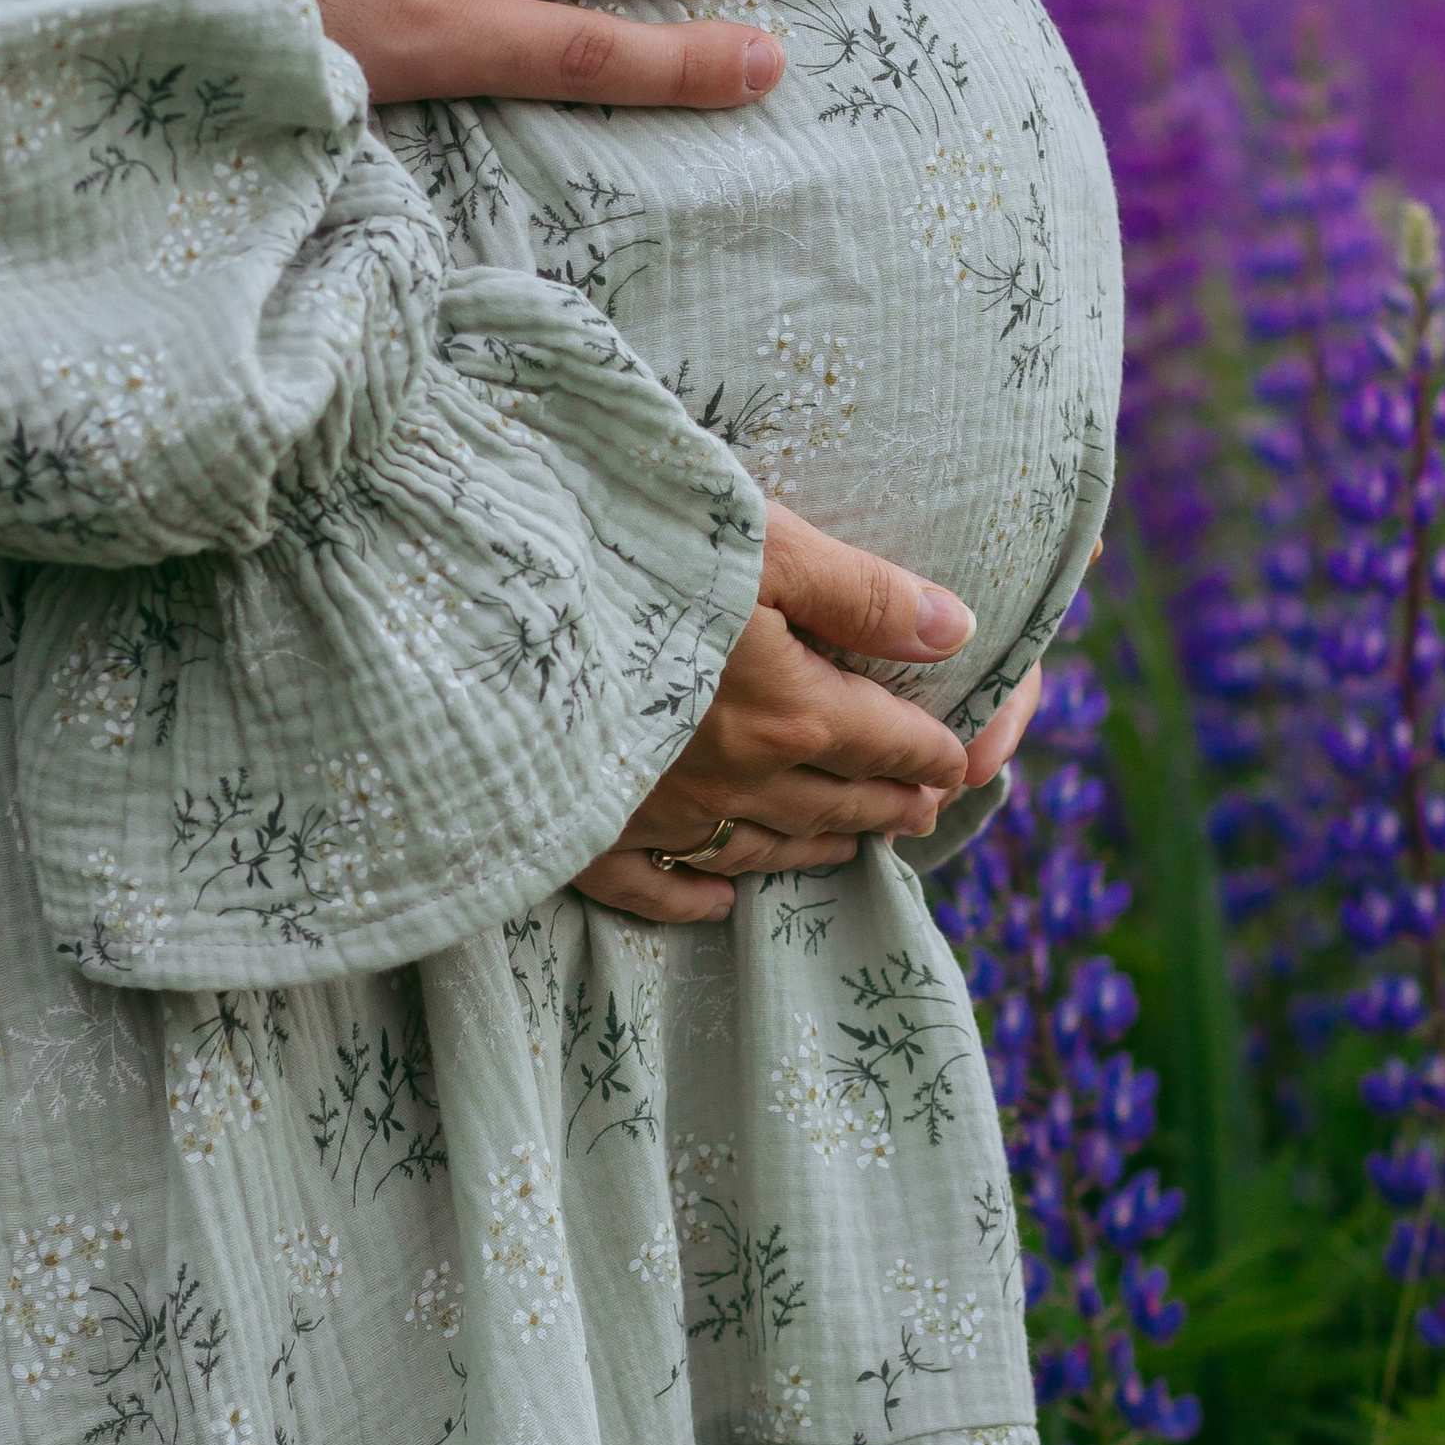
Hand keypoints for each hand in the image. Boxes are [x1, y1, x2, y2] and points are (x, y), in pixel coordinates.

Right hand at [574, 507, 1025, 924]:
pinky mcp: (586, 832)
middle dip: (887, 805)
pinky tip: (716, 899)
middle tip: (923, 812)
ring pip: (758, 846)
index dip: (931, 753)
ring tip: (852, 846)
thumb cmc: (630, 558)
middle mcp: (737, 779)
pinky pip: (654, 888)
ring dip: (815, 847)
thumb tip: (955, 629)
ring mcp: (659, 815)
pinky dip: (694, 898)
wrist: (487, 616)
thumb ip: (859, 592)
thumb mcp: (760, 545)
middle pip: (833, 802)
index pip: (886, 742)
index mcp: (789, 711)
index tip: (958, 763)